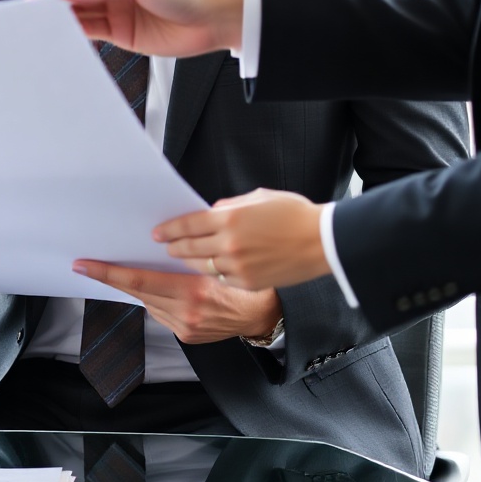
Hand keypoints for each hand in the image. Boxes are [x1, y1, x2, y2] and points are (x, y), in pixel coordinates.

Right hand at [45, 0, 244, 57]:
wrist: (214, 20)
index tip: (31, 3)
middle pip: (73, 3)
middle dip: (50, 10)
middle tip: (27, 21)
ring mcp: (116, 16)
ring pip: (80, 20)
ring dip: (61, 26)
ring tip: (39, 33)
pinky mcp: (123, 36)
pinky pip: (93, 36)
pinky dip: (77, 38)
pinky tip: (62, 40)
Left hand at [72, 259, 279, 343]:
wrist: (263, 313)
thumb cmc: (242, 280)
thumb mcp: (216, 262)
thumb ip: (186, 256)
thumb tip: (154, 245)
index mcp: (193, 290)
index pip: (138, 280)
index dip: (108, 273)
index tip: (84, 266)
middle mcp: (186, 312)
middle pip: (138, 292)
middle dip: (113, 277)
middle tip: (89, 265)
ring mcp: (186, 327)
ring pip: (148, 302)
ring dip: (139, 288)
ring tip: (135, 272)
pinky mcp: (187, 336)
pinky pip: (161, 313)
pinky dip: (157, 300)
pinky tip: (165, 290)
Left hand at [153, 188, 328, 289]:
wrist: (324, 242)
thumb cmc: (294, 215)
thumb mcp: (259, 198)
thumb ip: (228, 206)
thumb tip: (207, 214)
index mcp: (230, 218)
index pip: (187, 225)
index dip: (168, 229)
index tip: (157, 233)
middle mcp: (229, 244)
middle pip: (186, 249)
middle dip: (172, 248)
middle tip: (163, 247)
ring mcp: (237, 266)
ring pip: (199, 267)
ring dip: (186, 263)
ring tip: (180, 259)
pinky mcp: (247, 282)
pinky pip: (218, 279)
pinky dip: (209, 274)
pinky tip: (204, 270)